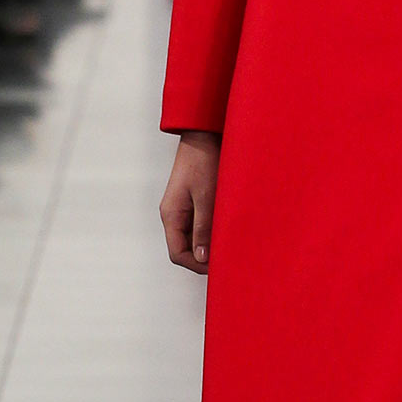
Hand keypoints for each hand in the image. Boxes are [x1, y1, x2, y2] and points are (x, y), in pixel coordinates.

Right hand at [160, 130, 220, 273]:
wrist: (204, 134)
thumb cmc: (204, 161)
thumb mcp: (206, 197)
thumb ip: (203, 228)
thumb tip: (202, 257)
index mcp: (171, 215)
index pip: (178, 254)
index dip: (197, 265)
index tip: (219, 266)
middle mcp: (174, 215)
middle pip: (184, 249)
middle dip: (204, 257)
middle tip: (227, 258)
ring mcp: (183, 209)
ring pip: (193, 238)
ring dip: (209, 244)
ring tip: (230, 245)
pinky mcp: (193, 202)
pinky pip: (200, 225)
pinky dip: (212, 231)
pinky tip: (227, 229)